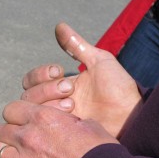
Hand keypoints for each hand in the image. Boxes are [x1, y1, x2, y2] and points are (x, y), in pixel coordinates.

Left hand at [0, 101, 118, 157]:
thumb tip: (66, 124)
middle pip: (0, 130)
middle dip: (8, 134)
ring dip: (3, 154)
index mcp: (43, 118)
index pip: (11, 109)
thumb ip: (68, 121)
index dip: (17, 115)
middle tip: (20, 141)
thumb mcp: (89, 125)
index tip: (24, 122)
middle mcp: (28, 137)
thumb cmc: (101, 151)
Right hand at [22, 23, 141, 137]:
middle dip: (46, 89)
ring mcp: (58, 117)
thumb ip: (77, 46)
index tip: (58, 71)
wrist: (129, 113)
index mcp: (60, 84)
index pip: (32, 79)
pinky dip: (54, 116)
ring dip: (50, 103)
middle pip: (28, 95)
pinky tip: (71, 115)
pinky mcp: (63, 131)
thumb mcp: (98, 61)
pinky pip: (45, 125)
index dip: (39, 74)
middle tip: (70, 89)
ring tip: (72, 104)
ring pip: (33, 110)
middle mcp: (55, 101)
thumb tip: (59, 26)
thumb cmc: (117, 86)